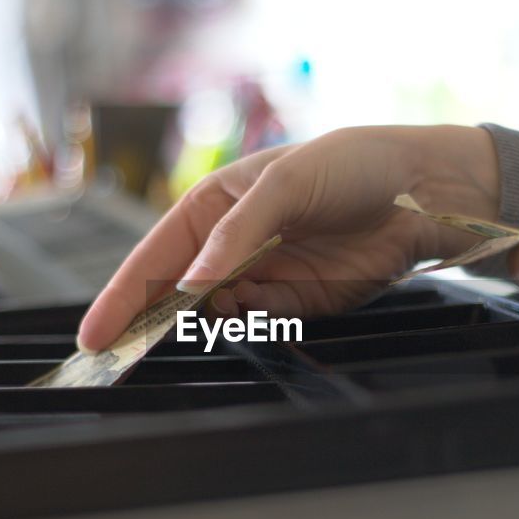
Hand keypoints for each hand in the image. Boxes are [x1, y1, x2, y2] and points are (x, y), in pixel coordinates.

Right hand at [77, 125, 499, 350]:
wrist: (423, 190)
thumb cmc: (351, 164)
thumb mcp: (284, 184)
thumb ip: (235, 236)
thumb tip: (191, 284)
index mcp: (215, 205)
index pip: (154, 255)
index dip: (122, 295)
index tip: (96, 333)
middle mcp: (233, 245)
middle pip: (175, 292)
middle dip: (152, 320)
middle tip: (124, 353)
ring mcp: (264, 276)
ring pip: (216, 314)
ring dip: (211, 321)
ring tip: (229, 302)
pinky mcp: (299, 304)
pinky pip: (261, 324)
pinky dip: (257, 323)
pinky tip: (271, 301)